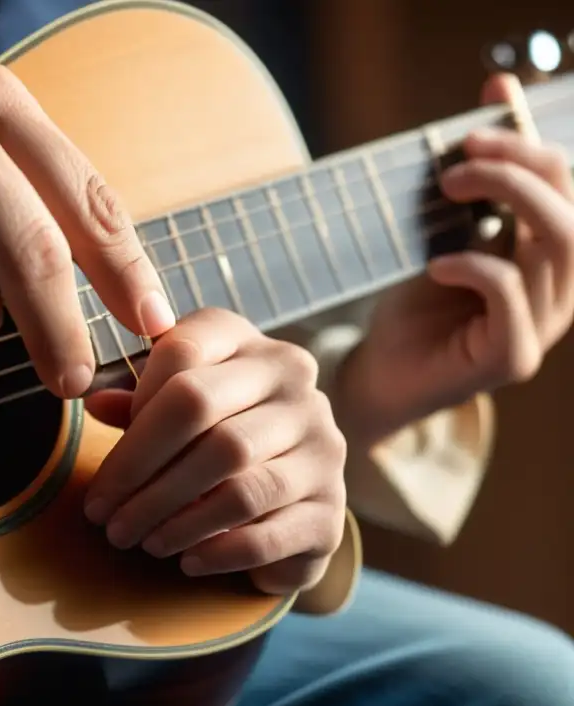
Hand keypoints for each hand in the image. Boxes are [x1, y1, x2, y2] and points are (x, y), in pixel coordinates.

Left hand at [81, 308, 346, 594]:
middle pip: (201, 410)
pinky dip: (217, 552)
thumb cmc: (216, 444)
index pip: (184, 351)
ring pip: (234, 480)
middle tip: (101, 515)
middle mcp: (295, 387)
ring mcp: (322, 447)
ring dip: (172, 518)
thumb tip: (93, 402)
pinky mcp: (330, 512)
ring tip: (136, 540)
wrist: (294, 504)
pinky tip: (185, 561)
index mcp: (250, 347)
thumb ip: (138, 403)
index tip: (109, 451)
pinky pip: (266, 535)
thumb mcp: (176, 413)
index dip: (134, 400)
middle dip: (138, 468)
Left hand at [333, 74, 573, 447]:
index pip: (567, 186)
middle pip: (571, 210)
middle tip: (460, 155)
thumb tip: (490, 101)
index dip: (535, 139)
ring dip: (505, 200)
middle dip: (522, 165)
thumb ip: (472, 187)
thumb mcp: (441, 234)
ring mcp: (541, 327)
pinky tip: (437, 263)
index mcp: (548, 257)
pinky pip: (514, 297)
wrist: (378, 376)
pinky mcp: (511, 358)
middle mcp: (558, 291)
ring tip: (447, 186)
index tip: (491, 100)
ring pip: (557, 247)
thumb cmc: (411, 306)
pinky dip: (480, 268)